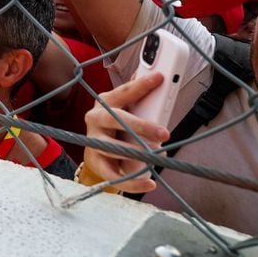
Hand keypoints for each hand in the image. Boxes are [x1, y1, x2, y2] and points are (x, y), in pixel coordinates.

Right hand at [82, 70, 171, 193]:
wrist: (97, 153)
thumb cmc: (117, 127)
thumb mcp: (125, 109)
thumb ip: (138, 96)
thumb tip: (155, 73)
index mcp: (105, 103)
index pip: (124, 92)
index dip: (141, 85)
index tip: (160, 77)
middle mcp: (95, 120)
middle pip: (116, 119)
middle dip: (141, 126)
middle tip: (164, 133)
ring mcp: (94, 141)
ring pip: (113, 147)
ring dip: (136, 153)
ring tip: (155, 156)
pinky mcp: (97, 163)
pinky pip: (114, 174)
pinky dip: (133, 181)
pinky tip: (149, 183)